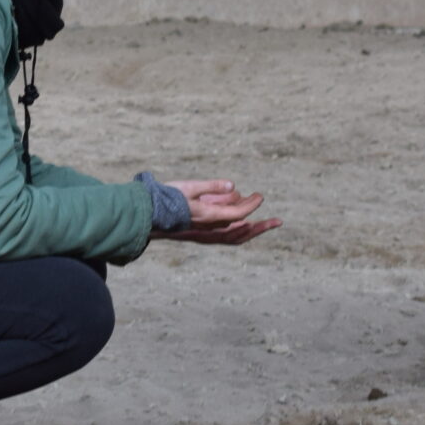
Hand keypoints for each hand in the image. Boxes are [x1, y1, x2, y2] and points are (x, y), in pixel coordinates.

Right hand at [157, 179, 279, 245]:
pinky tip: (242, 222)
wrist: (146, 213)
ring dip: (251, 231)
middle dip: (260, 227)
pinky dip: (237, 230)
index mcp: (206, 217)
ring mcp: (204, 233)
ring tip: (266, 224)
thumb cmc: (165, 198)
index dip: (250, 206)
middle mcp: (207, 229)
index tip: (260, 197)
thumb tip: (235, 187)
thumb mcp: (190, 187)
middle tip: (278, 222)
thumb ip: (212, 187)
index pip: (236, 215)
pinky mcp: (200, 233)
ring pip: (233, 237)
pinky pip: (224, 235)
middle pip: (240, 232)